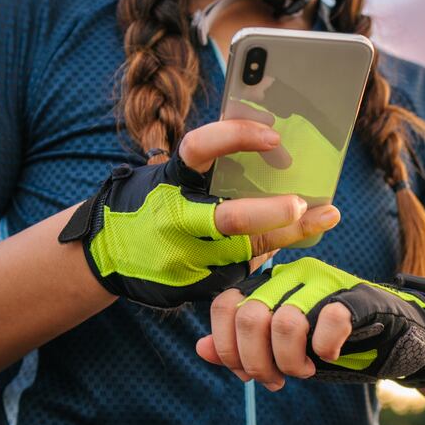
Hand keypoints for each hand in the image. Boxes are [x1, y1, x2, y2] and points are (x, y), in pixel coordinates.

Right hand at [59, 119, 339, 307]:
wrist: (104, 255)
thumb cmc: (149, 207)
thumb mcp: (171, 182)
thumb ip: (213, 172)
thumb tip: (276, 158)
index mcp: (170, 182)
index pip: (199, 150)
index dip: (236, 138)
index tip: (274, 137)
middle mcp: (178, 220)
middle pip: (230, 219)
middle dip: (271, 214)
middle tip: (303, 204)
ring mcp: (187, 258)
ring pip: (246, 252)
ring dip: (286, 236)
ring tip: (321, 220)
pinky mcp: (197, 287)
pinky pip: (240, 274)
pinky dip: (269, 257)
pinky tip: (298, 240)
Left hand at [195, 257, 424, 388]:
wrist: (398, 338)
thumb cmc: (339, 345)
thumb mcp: (284, 353)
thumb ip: (244, 350)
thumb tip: (200, 350)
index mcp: (270, 285)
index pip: (225, 306)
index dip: (229, 347)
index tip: (248, 373)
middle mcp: (293, 275)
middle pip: (250, 316)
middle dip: (258, 362)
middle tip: (278, 379)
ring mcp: (326, 281)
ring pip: (285, 321)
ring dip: (291, 360)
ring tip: (306, 371)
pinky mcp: (358, 296)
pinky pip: (331, 319)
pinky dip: (326, 348)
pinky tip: (331, 355)